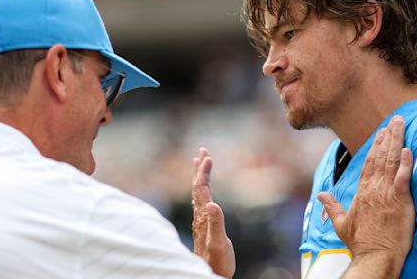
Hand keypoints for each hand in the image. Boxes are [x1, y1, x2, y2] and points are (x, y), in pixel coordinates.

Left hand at [192, 147, 234, 278]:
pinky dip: (203, 189)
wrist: (210, 274)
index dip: (204, 172)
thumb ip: (216, 223)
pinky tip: (204, 190)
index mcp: (203, 215)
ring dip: (200, 176)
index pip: (202, 188)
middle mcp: (200, 214)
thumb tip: (212, 204)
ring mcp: (201, 219)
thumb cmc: (216, 262)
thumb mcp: (218, 242)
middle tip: (202, 150)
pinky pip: (201, 200)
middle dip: (200, 168)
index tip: (208, 156)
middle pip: (197, 187)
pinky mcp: (204, 224)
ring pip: (198, 192)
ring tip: (199, 163)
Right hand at [318, 116, 414, 277]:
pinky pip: (403, 177)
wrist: (374, 256)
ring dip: (397, 142)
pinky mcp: (399, 201)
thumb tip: (320, 194)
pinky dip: (406, 163)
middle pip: (380, 157)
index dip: (376, 146)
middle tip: (395, 120)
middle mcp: (373, 188)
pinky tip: (409, 149)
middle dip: (388, 137)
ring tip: (401, 125)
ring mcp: (386, 193)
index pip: (369, 163)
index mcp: (362, 192)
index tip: (381, 132)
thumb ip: (331, 206)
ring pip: (391, 162)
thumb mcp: (342, 223)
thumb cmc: (361, 243)